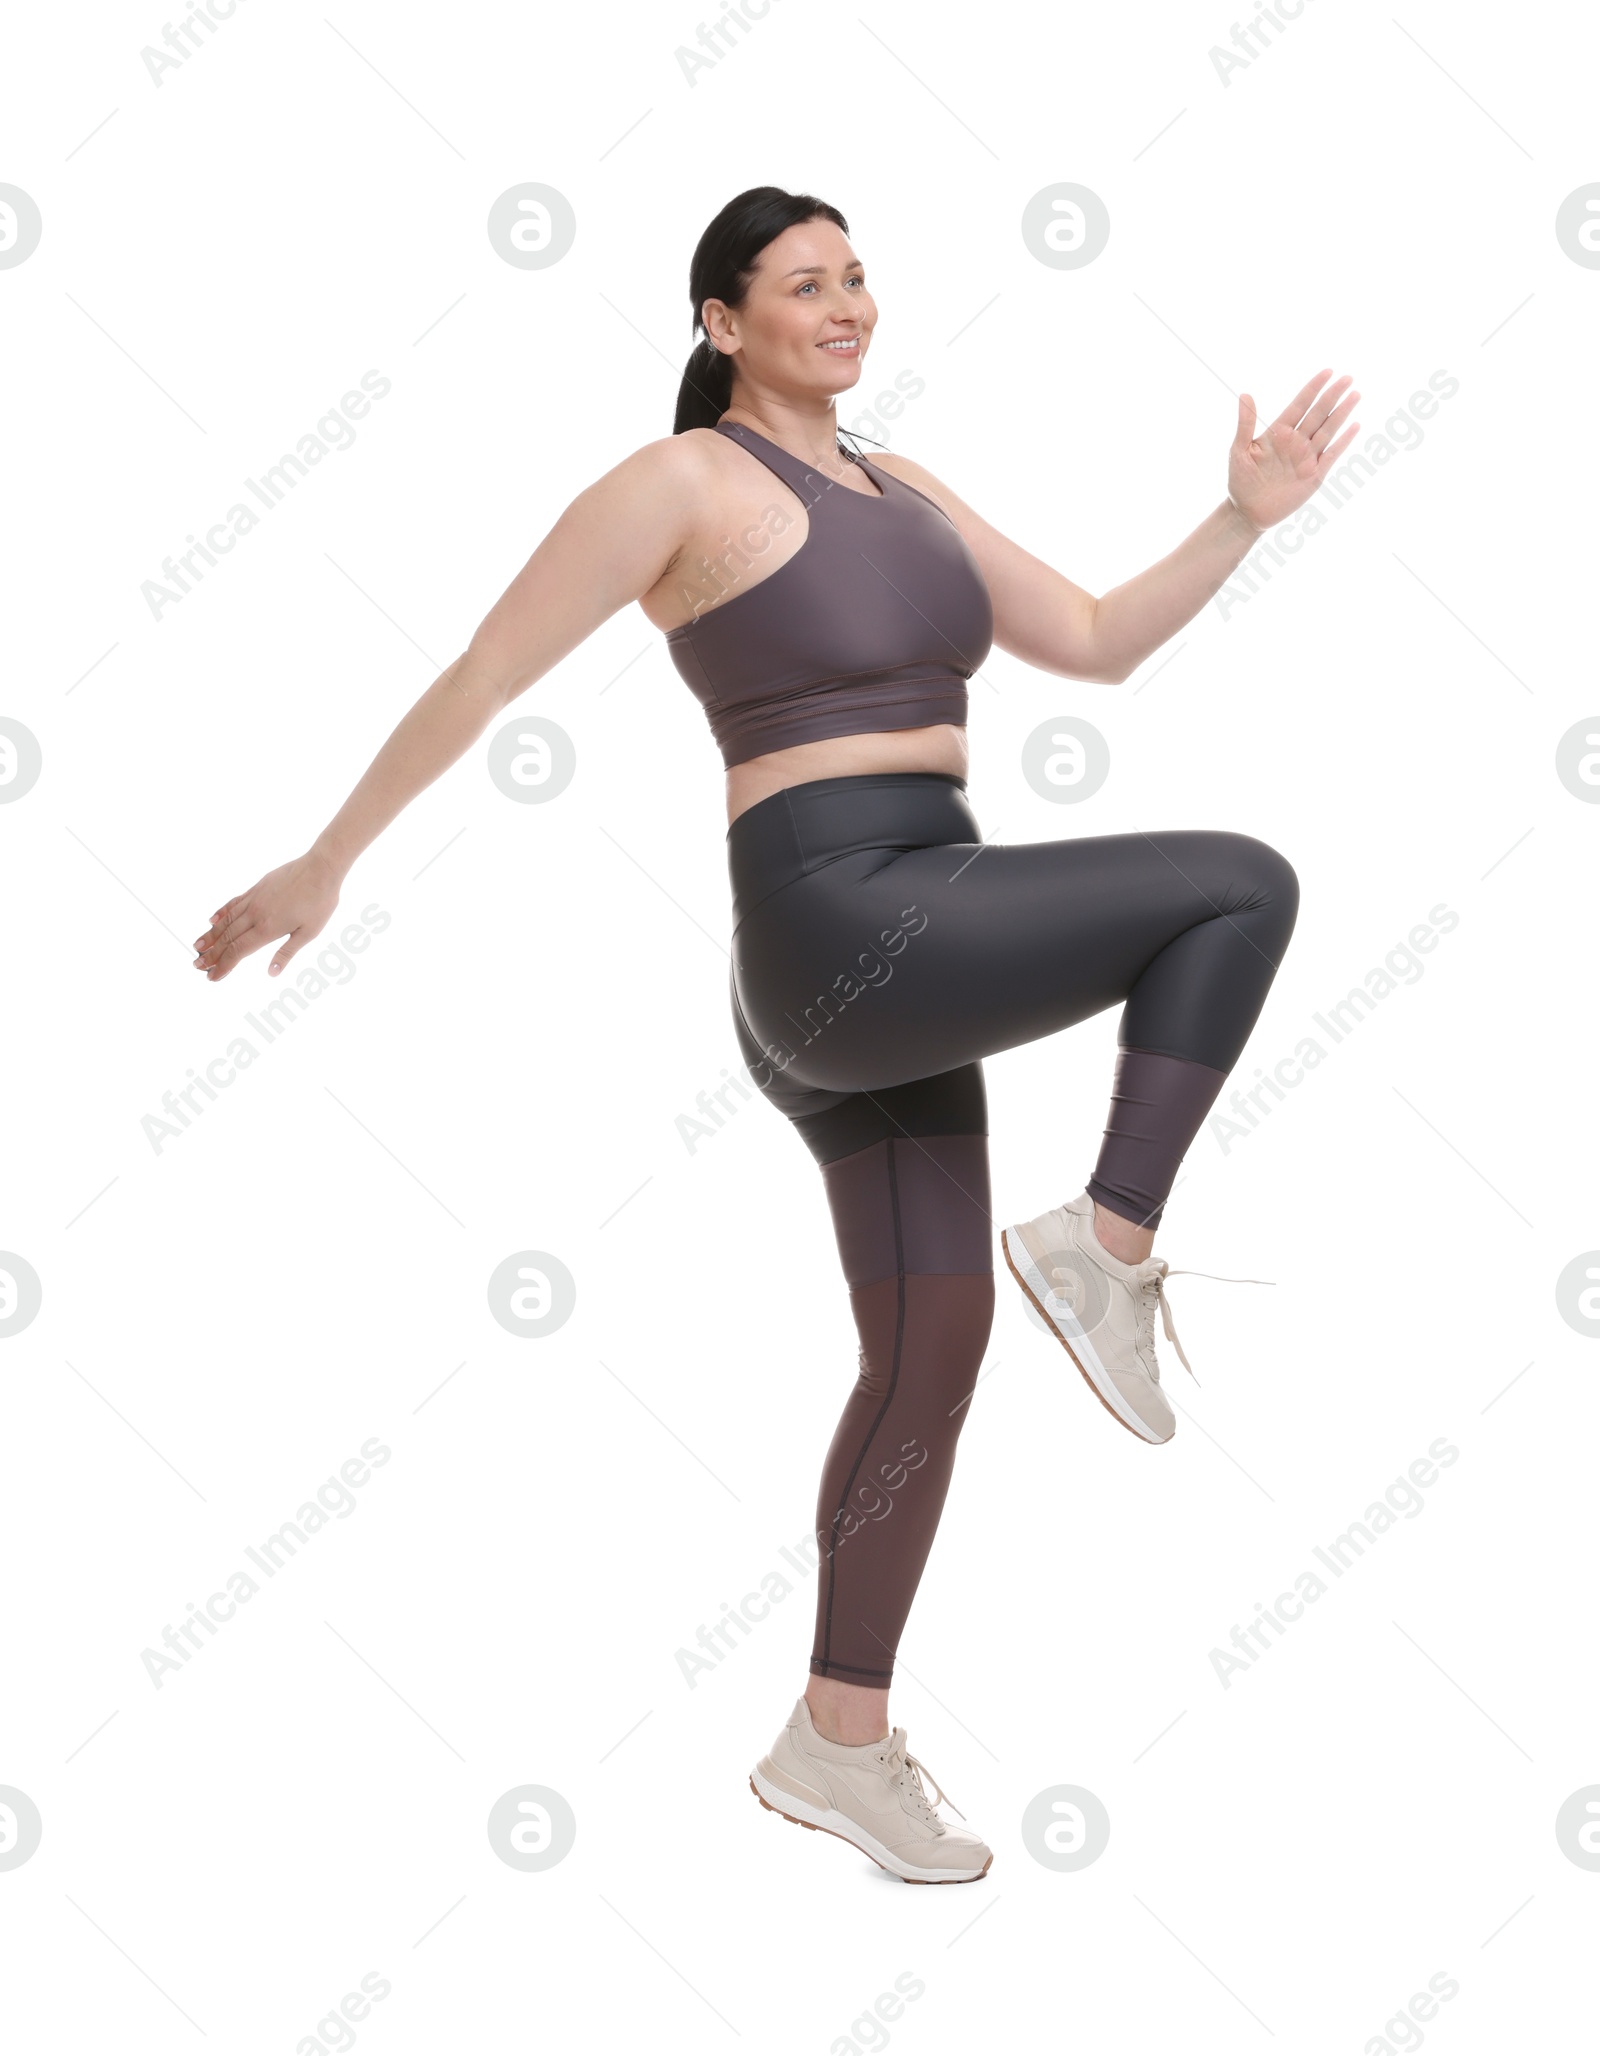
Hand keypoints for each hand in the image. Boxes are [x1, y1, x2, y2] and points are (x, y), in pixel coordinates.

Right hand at [193, 850, 342, 982]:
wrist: (320, 868)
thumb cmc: (319, 902)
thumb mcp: (309, 932)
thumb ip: (287, 952)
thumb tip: (272, 973)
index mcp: (268, 928)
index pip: (238, 951)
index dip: (223, 965)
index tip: (212, 976)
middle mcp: (256, 914)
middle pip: (227, 937)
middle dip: (211, 953)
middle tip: (196, 965)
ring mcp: (254, 899)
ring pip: (226, 920)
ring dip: (210, 935)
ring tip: (197, 946)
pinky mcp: (256, 888)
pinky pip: (233, 902)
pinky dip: (221, 913)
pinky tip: (212, 920)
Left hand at [1227, 369, 1359, 533]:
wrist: (1248, 511)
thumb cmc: (1240, 481)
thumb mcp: (1239, 451)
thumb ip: (1245, 424)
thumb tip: (1245, 394)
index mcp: (1279, 432)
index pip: (1300, 404)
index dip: (1313, 388)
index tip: (1327, 372)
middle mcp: (1296, 441)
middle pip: (1318, 413)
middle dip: (1332, 395)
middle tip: (1348, 378)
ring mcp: (1307, 457)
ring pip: (1328, 430)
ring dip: (1342, 413)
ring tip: (1355, 395)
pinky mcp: (1315, 474)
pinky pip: (1332, 455)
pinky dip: (1343, 441)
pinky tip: (1355, 426)